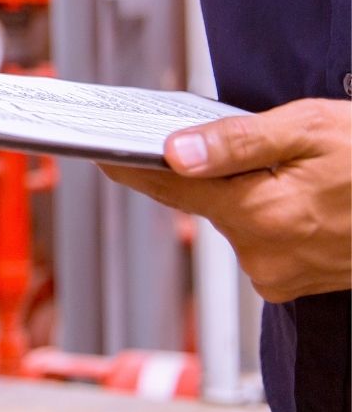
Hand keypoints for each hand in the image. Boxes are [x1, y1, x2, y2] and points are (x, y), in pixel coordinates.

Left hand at [101, 99, 350, 302]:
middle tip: (234, 136)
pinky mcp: (296, 282)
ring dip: (246, 192)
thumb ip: (238, 141)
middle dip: (210, 169)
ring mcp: (281, 276)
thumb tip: (175, 151)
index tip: (100, 152)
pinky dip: (269, 212)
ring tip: (294, 167)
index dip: (133, 165)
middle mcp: (264, 256)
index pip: (172, 187)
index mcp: (262, 215)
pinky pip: (262, 238)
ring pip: (235, 219)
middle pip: (205, 202)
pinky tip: (303, 194)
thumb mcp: (312, 129)